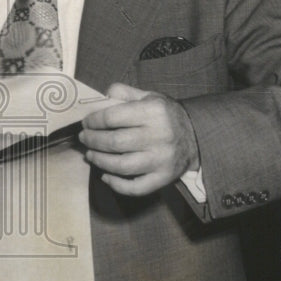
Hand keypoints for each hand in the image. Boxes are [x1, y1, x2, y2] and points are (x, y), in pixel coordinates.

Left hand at [78, 82, 198, 195]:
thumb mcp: (148, 96)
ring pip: (121, 166)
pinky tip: (105, 176)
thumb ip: (123, 93)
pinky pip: (136, 187)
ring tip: (90, 155)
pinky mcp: (163, 177)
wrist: (196, 136)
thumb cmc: (165, 115)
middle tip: (84, 138)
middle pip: (114, 142)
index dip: (93, 121)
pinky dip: (116, 185)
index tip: (86, 123)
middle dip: (92, 141)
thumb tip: (101, 97)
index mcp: (152, 112)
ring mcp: (161, 159)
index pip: (112, 117)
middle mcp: (158, 136)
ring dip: (99, 161)